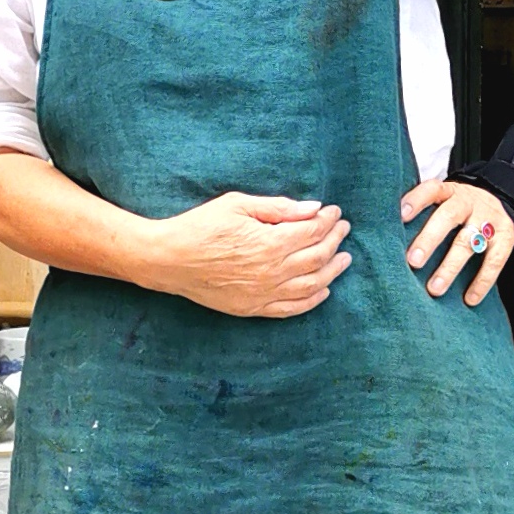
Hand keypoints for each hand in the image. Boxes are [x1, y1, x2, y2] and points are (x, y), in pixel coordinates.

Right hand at [138, 193, 351, 318]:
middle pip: (318, 257)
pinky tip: (323, 290)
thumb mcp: (237, 205)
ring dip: (332, 271)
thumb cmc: (200, 226)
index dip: (328, 221)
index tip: (334, 212)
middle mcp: (272, 272)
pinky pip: (292, 308)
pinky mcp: (254, 308)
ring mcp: (264, 294)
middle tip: (343, 229)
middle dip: (335, 241)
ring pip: (312, 286)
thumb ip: (278, 208)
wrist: (170, 259)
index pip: (313, 232)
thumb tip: (313, 208)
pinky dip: (312, 300)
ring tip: (344, 259)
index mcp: (270, 243)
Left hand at [400, 178, 513, 305]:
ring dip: (450, 267)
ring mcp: (489, 219)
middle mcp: (469, 202)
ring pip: (469, 242)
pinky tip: (469, 299)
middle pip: (448, 217)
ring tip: (434, 289)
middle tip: (413, 262)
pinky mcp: (506, 237)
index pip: (431, 190)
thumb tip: (386, 240)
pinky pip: (495, 261)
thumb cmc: (459, 210)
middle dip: (429, 239)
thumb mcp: (443, 203)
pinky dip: (482, 281)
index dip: (416, 200)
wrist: (502, 202)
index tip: (400, 216)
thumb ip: (423, 215)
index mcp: (449, 192)